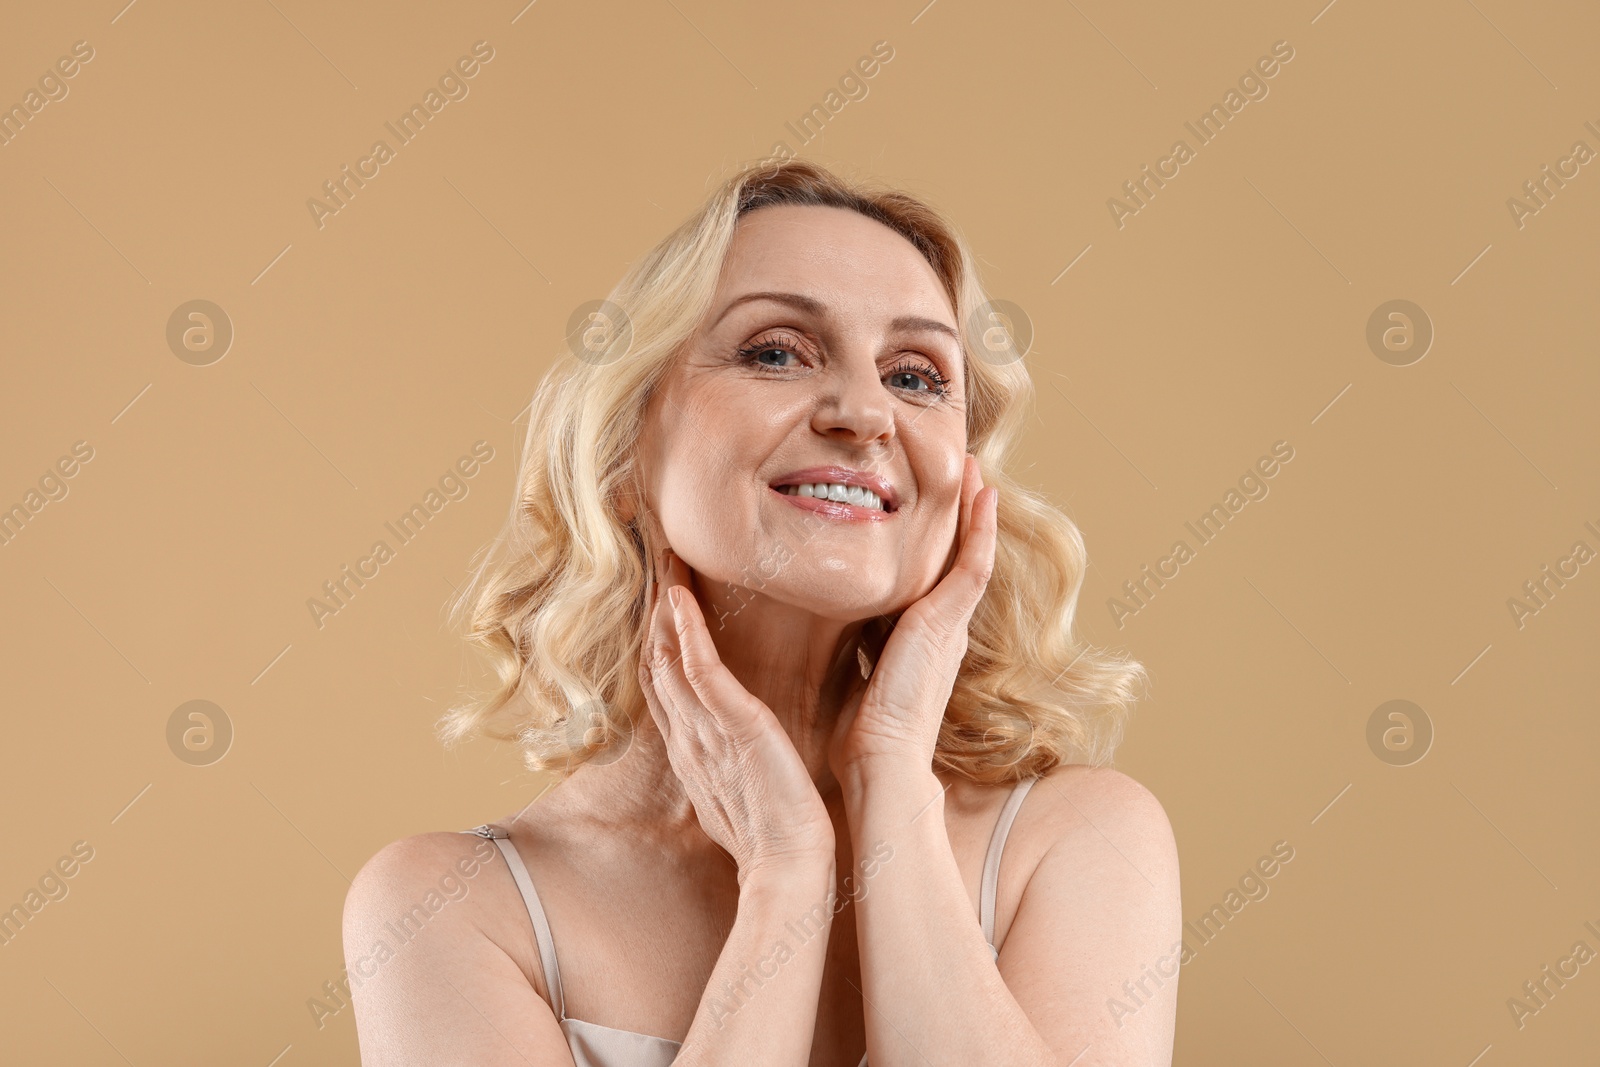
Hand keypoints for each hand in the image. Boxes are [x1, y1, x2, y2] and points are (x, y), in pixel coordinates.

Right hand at [639, 548, 836, 882]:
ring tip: (663, 559)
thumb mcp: (747, 788)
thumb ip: (739, 759)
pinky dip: (687, 632)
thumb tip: (747, 743)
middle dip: (653, 613)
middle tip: (655, 561)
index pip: (664, 685)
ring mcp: (704, 732)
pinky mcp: (734, 727)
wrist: (790, 868)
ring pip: (669, 658)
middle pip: (656, 663)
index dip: (658, 641)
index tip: (661, 600)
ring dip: (664, 608)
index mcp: (691, 750)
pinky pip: (701, 671)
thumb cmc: (778, 834)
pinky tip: (678, 597)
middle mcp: (687, 737)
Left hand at [828, 455, 998, 776]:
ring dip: (972, 509)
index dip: (934, 544)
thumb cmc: (860, 735)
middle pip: (955, 559)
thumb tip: (820, 629)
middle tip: (959, 472)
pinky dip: (982, 529)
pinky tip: (984, 493)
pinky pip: (974, 564)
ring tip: (971, 467)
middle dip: (959, 516)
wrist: (879, 762)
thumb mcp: (853, 675)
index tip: (925, 509)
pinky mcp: (950, 622)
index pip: (930, 581)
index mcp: (921, 643)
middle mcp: (943, 629)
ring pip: (970, 552)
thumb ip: (849, 649)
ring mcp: (950, 624)